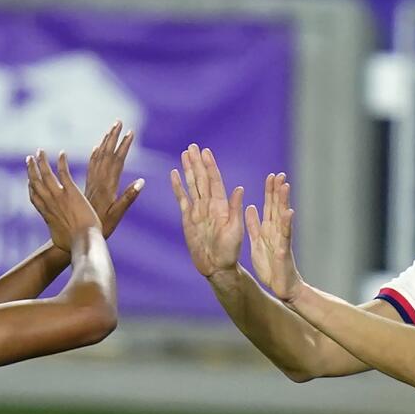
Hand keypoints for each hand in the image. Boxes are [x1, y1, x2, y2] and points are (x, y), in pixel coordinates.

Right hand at [26, 149, 101, 251]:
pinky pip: (64, 173)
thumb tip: (58, 241)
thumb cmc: (74, 246)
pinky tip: (62, 153)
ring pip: (46, 174)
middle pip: (35, 182)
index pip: (34, 197)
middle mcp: (49, 203)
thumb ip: (58, 234)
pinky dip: (61, 162)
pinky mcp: (72, 192)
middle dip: (31, 169)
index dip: (30, 186)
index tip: (29, 178)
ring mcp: (59, 196)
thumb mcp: (60, 241)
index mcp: (46, 214)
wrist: (83, 242)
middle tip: (29, 159)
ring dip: (41, 161)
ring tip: (39, 151)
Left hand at [85, 120, 143, 238]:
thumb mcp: (117, 214)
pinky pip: (91, 167)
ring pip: (98, 157)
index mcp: (107, 185)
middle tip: (118, 122)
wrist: (78, 235)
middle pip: (106, 154)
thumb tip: (141, 181)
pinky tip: (96, 148)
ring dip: (104, 142)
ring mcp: (92, 183)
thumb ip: (128, 197)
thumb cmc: (101, 227)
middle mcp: (98, 181)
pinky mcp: (87, 187)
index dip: (124, 145)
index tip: (130, 132)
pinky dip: (95, 156)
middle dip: (113, 137)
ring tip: (110, 130)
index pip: (117, 160)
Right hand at [170, 145, 243, 277]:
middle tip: (192, 146)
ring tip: (185, 154)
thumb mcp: (235, 230)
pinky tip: (174, 174)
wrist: (217, 267)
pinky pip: (182, 199)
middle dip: (197, 162)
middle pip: (201, 179)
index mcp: (221, 206)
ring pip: (192, 185)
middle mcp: (209, 205)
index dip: (210, 166)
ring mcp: (197, 211)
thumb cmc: (230, 251)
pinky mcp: (188, 219)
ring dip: (188, 169)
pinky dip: (178, 187)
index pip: (214, 181)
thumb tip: (240, 189)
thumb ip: (235, 210)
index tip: (206, 152)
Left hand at [245, 172, 303, 301]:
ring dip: (284, 202)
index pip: (270, 206)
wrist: (281, 285)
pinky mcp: (284, 250)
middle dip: (278, 191)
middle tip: (279, 174)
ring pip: (283, 217)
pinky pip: (285, 236)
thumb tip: (250, 207)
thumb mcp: (257, 241)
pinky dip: (286, 224)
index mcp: (269, 229)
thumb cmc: (270, 265)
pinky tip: (289, 213)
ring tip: (285, 186)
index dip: (270, 191)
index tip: (270, 176)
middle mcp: (277, 231)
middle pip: (277, 207)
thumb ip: (254, 225)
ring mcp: (281, 240)